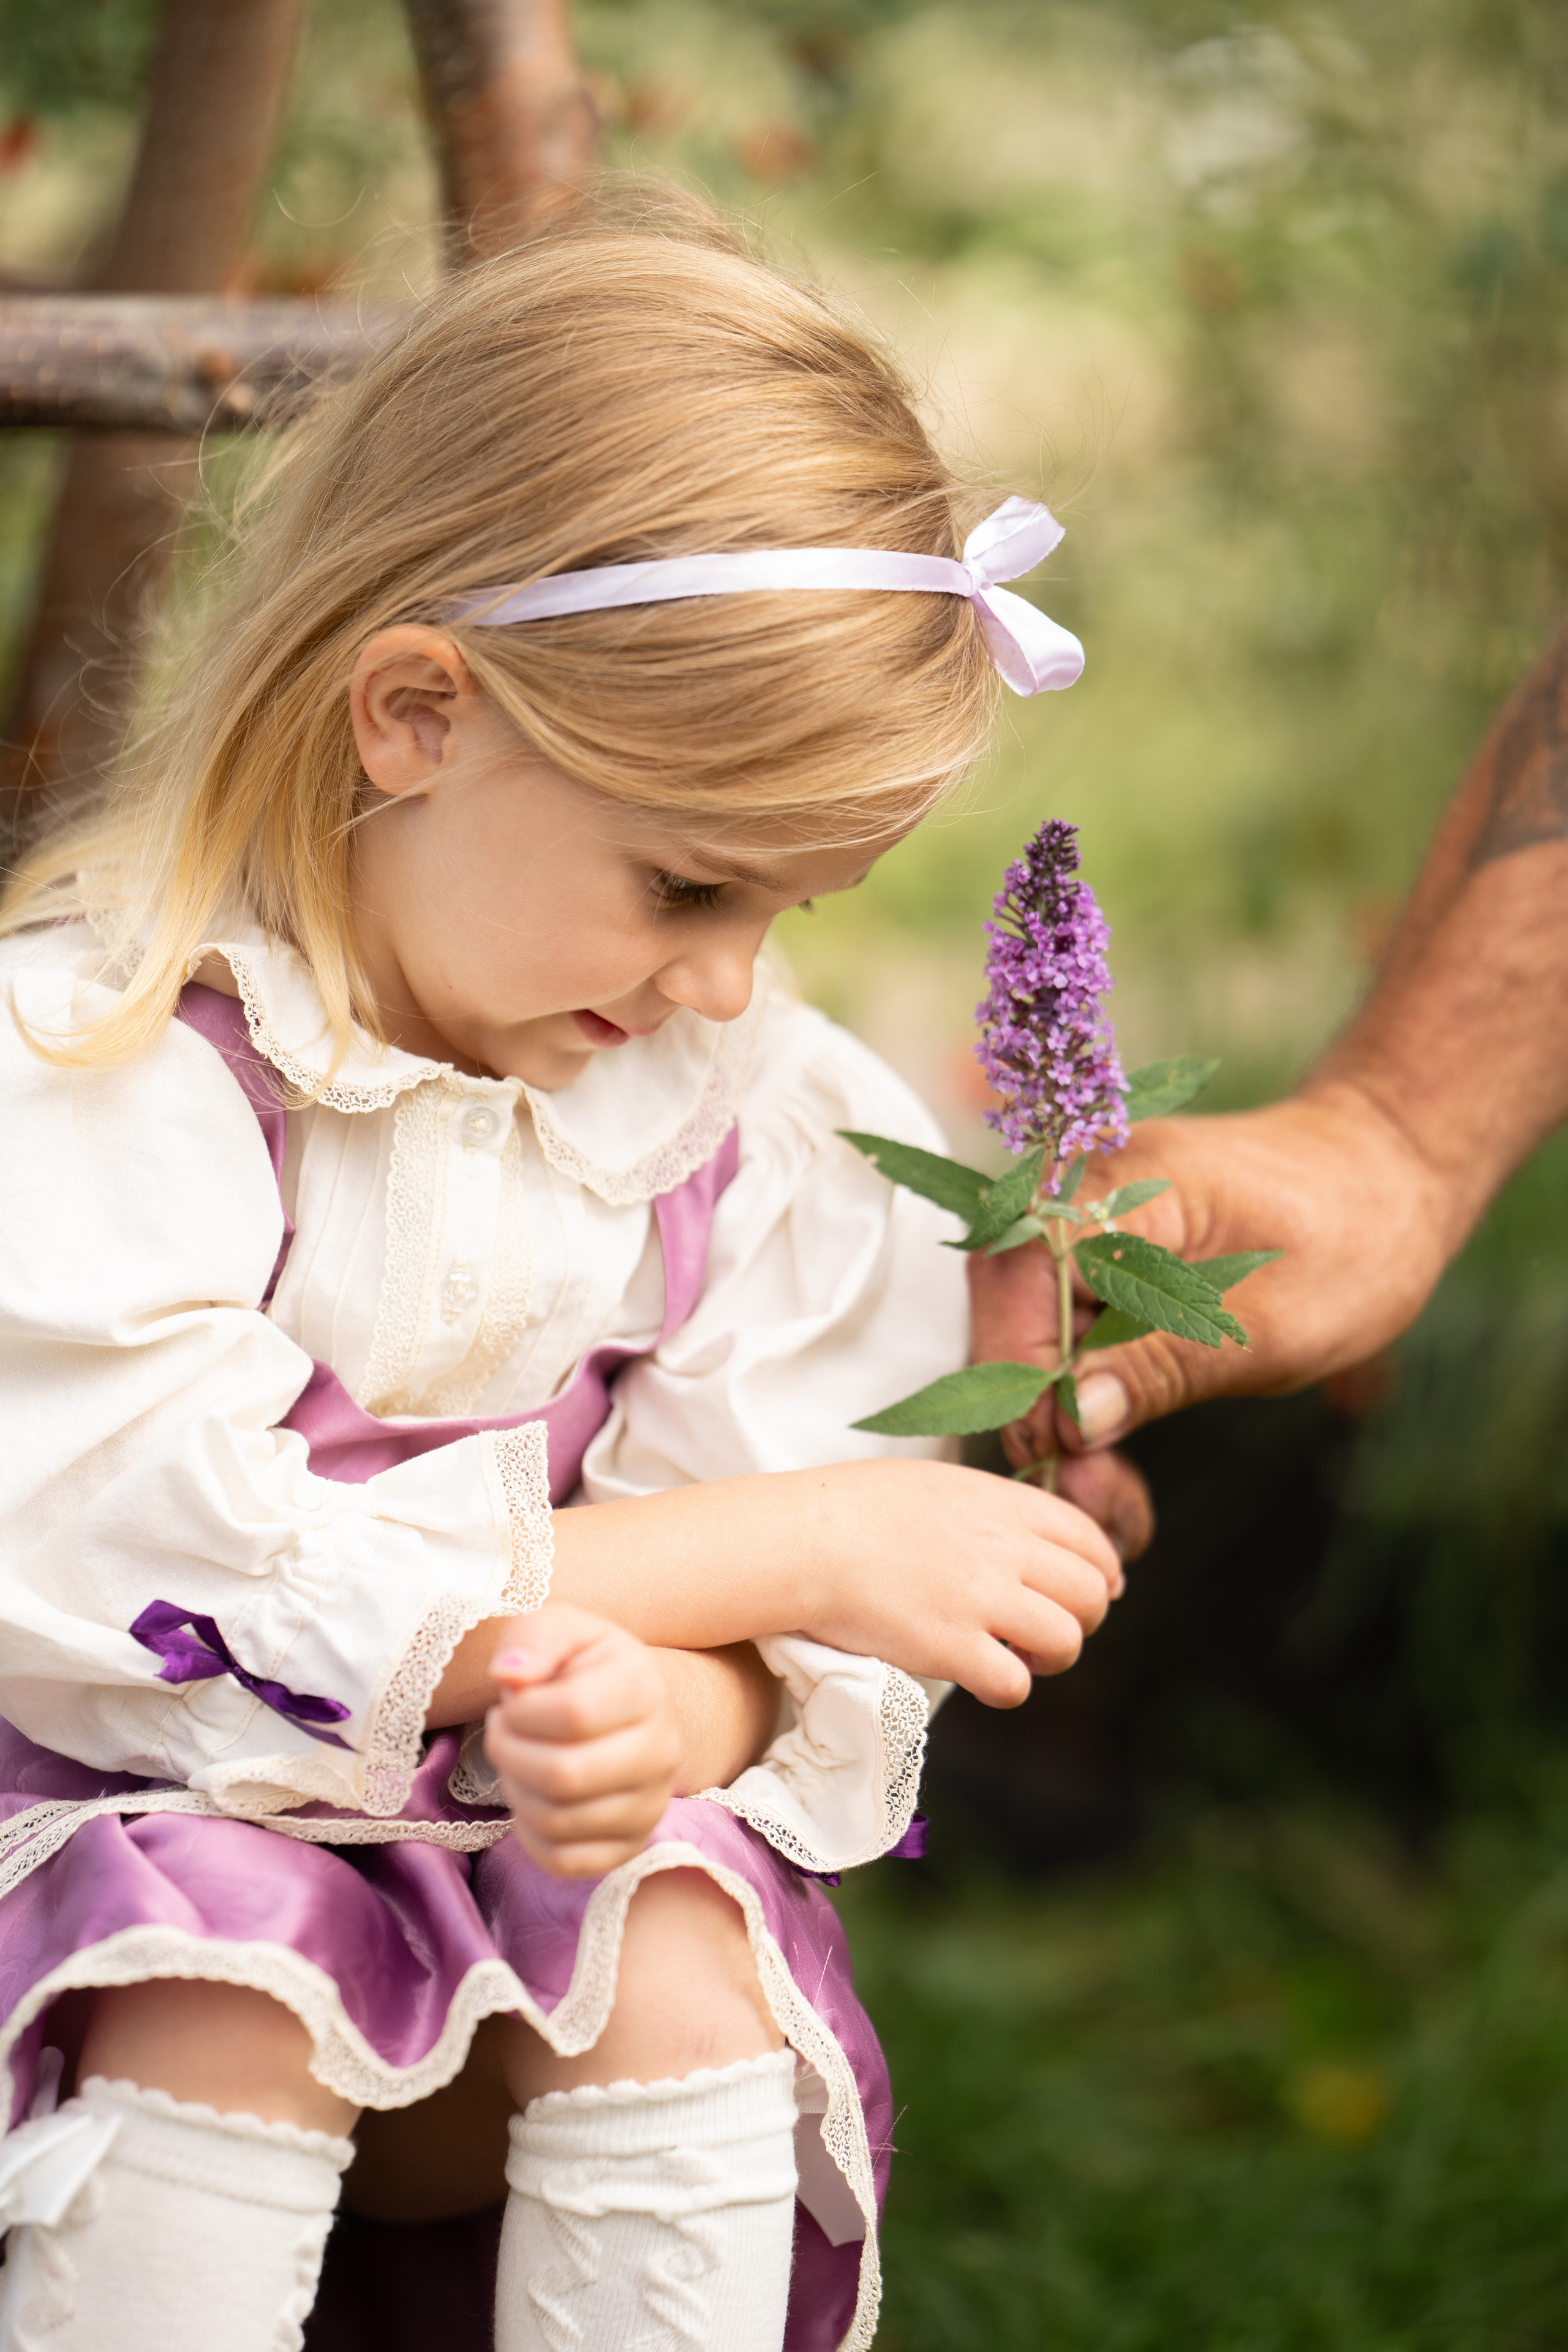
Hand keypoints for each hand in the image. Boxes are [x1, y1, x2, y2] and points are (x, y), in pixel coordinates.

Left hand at [484, 1604, 681, 1878]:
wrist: (624, 1709)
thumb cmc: (581, 1664)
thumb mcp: (559, 1628)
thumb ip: (532, 1638)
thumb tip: (509, 1676)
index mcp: (645, 1687)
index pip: (572, 1713)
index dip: (520, 1712)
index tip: (511, 1701)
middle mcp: (662, 1749)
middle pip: (563, 1775)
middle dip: (509, 1754)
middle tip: (501, 1733)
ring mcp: (652, 1804)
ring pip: (558, 1820)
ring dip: (516, 1789)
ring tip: (518, 1759)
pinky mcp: (631, 1845)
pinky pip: (564, 1860)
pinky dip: (530, 1834)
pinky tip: (532, 1796)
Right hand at [550, 1458, 1122, 1711]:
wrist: (802, 1539)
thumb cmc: (852, 1508)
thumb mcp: (934, 1485)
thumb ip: (989, 1510)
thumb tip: (1029, 1540)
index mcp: (1000, 1502)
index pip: (1088, 1538)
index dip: (1101, 1571)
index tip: (1091, 1593)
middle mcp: (1002, 1546)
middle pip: (1089, 1594)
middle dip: (1081, 1620)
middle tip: (1046, 1632)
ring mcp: (980, 1597)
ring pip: (1066, 1641)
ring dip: (1050, 1658)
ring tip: (1018, 1658)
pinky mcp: (952, 1647)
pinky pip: (1015, 1684)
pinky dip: (1007, 1688)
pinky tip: (981, 1677)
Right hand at [969, 1082, 1449, 1470]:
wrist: (1389, 1176)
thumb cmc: (1356, 1237)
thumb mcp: (1274, 1326)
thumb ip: (1165, 1365)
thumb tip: (1073, 1421)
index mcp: (1128, 1181)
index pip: (1026, 1273)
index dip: (1022, 1368)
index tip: (1054, 1452)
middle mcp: (1090, 1189)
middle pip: (1012, 1304)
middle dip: (1034, 1408)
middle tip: (1089, 1501)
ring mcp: (1093, 1221)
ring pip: (1031, 1327)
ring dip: (1056, 1414)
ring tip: (1108, 1499)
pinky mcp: (1106, 1254)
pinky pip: (1066, 1325)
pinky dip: (1081, 1392)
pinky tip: (1107, 1459)